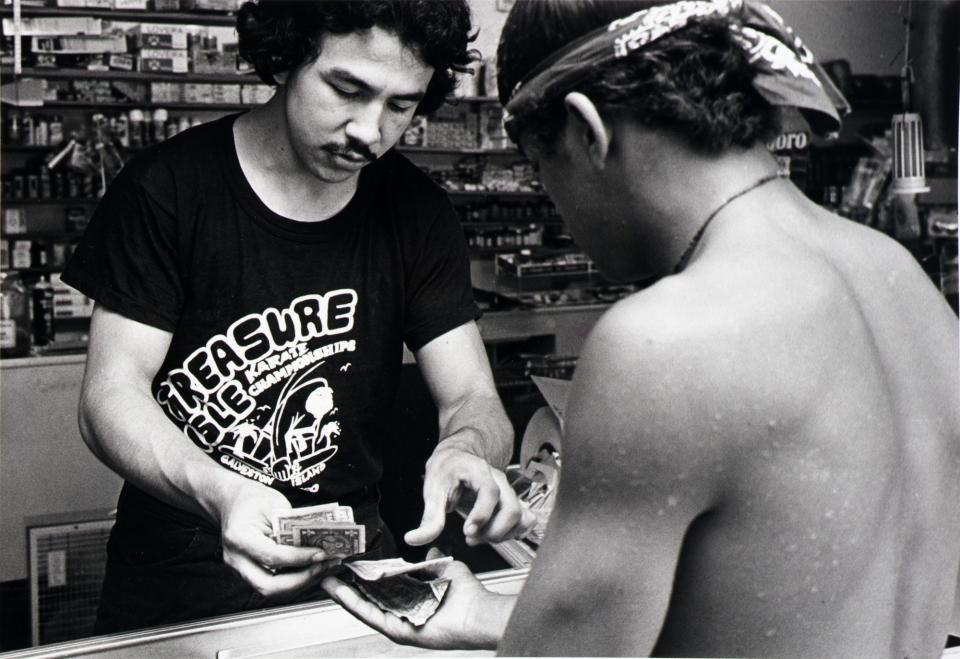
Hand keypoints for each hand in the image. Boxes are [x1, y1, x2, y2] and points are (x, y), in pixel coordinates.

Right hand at [213, 478, 340, 598]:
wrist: (232, 503)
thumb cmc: (252, 500)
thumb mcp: (274, 503)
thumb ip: (292, 524)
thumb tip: (319, 540)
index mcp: (239, 538)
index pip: (272, 556)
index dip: (300, 558)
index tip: (322, 554)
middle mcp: (236, 560)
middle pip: (269, 586)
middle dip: (301, 580)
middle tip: (325, 566)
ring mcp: (240, 570)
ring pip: (272, 590)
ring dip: (302, 583)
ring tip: (326, 568)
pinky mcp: (250, 574)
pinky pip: (274, 584)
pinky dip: (296, 580)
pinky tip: (314, 569)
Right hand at [322, 548, 508, 649]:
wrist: (480, 613)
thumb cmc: (468, 595)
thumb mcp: (445, 569)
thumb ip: (434, 560)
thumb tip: (430, 549)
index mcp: (411, 600)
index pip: (381, 589)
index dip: (363, 578)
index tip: (348, 566)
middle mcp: (403, 613)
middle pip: (367, 601)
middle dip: (346, 588)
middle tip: (328, 575)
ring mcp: (399, 623)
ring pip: (365, 609)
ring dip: (345, 596)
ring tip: (327, 583)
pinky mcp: (399, 631)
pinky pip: (373, 617)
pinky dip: (356, 605)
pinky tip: (342, 593)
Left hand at [404, 436, 536, 546]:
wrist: (458, 457)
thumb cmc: (447, 470)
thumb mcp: (432, 490)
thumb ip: (428, 519)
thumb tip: (414, 539)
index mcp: (479, 471)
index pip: (490, 492)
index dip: (482, 514)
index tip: (467, 531)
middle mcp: (499, 480)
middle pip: (511, 508)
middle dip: (493, 531)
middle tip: (470, 537)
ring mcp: (508, 491)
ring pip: (520, 516)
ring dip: (502, 534)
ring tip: (480, 537)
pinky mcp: (512, 502)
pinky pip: (525, 518)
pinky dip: (514, 532)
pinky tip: (494, 534)